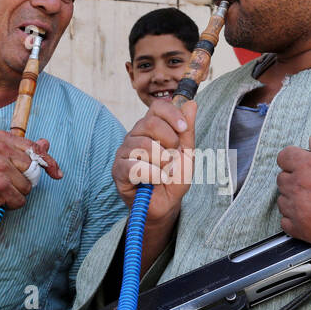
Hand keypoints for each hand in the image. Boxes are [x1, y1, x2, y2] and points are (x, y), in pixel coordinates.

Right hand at [0, 132, 61, 230]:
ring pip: (28, 187)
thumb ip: (22, 149)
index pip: (35, 149)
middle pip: (33, 170)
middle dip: (25, 181)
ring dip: (17, 194)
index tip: (56, 173)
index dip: (49, 162)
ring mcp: (0, 169)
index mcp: (2, 139)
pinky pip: (20, 200)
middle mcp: (1, 151)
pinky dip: (11, 204)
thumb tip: (46, 143)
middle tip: (7, 183)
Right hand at [113, 99, 196, 224]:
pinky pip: (134, 165)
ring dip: (162, 161)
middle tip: (174, 156)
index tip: (183, 128)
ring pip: (143, 144)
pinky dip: (152, 174)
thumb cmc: (174, 178)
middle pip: (150, 122)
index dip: (172, 114)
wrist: (166, 205)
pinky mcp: (118, 170)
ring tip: (166, 172)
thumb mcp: (187, 154)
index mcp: (152, 128)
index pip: (157, 107)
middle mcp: (135, 135)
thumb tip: (191, 104)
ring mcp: (125, 152)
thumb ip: (188, 131)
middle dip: (169, 140)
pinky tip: (159, 180)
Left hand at [275, 137, 310, 245]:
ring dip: (292, 201)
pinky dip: (294, 221)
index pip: (283, 157)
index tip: (297, 166)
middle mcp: (298, 185)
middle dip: (293, 180)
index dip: (291, 161)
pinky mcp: (301, 228)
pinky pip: (285, 223)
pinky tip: (309, 217)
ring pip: (282, 201)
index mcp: (306, 164)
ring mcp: (297, 208)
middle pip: (281, 179)